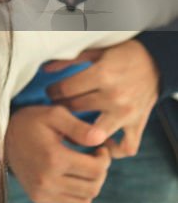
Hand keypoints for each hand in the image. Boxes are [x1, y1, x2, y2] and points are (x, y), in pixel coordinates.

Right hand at [5, 105, 111, 202]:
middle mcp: (47, 180)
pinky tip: (72, 174)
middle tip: (95, 156)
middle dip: (101, 171)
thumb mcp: (55, 115)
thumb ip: (79, 127)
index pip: (96, 170)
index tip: (100, 147)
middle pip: (93, 187)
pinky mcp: (38, 198)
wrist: (2, 136)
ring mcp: (41, 192)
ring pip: (85, 200)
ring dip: (91, 183)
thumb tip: (101, 139)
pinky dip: (79, 192)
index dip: (105, 158)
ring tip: (84, 165)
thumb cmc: (32, 121)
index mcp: (53, 158)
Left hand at [44, 39, 159, 156]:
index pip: (66, 90)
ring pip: (96, 134)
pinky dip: (114, 151)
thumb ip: (71, 60)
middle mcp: (114, 97)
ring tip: (73, 129)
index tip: (50, 93)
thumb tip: (46, 71)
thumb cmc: (123, 55)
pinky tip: (102, 144)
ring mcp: (127, 114)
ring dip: (81, 133)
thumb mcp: (97, 51)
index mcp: (102, 75)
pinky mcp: (138, 124)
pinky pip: (126, 148)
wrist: (156, 62)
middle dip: (62, 109)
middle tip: (58, 108)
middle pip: (76, 109)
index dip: (52, 92)